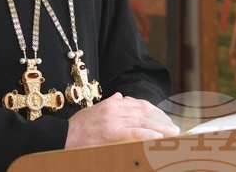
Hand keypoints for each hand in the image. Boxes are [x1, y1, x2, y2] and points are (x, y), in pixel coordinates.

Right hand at [65, 92, 179, 148]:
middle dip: (162, 120)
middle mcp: (115, 110)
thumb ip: (110, 104)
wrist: (60, 138)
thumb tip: (121, 96)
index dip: (155, 112)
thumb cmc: (77, 128)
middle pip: (145, 112)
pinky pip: (136, 133)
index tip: (164, 118)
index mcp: (112, 104)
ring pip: (144, 122)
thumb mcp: (94, 111)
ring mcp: (114, 122)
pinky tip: (160, 138)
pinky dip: (150, 135)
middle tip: (174, 128)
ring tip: (173, 134)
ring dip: (162, 128)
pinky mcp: (112, 135)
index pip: (139, 105)